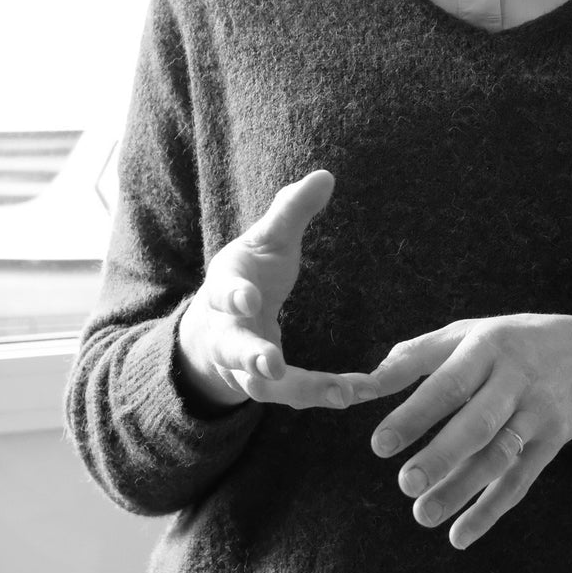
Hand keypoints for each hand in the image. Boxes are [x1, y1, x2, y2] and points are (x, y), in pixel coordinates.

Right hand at [176, 170, 352, 411]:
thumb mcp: (265, 241)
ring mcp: (241, 367)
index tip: (248, 297)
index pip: (224, 291)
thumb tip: (326, 175)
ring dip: (301, 390)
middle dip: (251, 356)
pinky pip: (291, 397)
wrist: (214, 329)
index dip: (234, 295)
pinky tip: (357, 393)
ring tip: (342, 394)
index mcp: (225, 288)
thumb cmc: (248, 276)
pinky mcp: (263, 387)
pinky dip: (322, 396)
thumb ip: (290, 212)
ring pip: (262, 386)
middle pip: (233, 348)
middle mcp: (227, 333)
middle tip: (271, 365)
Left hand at [346, 313, 571, 548]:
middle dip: (442, 455)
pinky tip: (460, 535)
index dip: (415, 414)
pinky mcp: (552, 443)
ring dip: (462, 490)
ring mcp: (538, 413)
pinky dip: (491, 510)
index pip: (448, 383)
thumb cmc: (509, 341)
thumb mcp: (466, 334)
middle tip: (405, 483)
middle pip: (478, 422)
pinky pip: (521, 481)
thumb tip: (358, 384)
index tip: (380, 443)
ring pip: (499, 457)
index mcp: (487, 347)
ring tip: (422, 515)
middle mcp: (516, 380)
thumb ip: (412, 358)